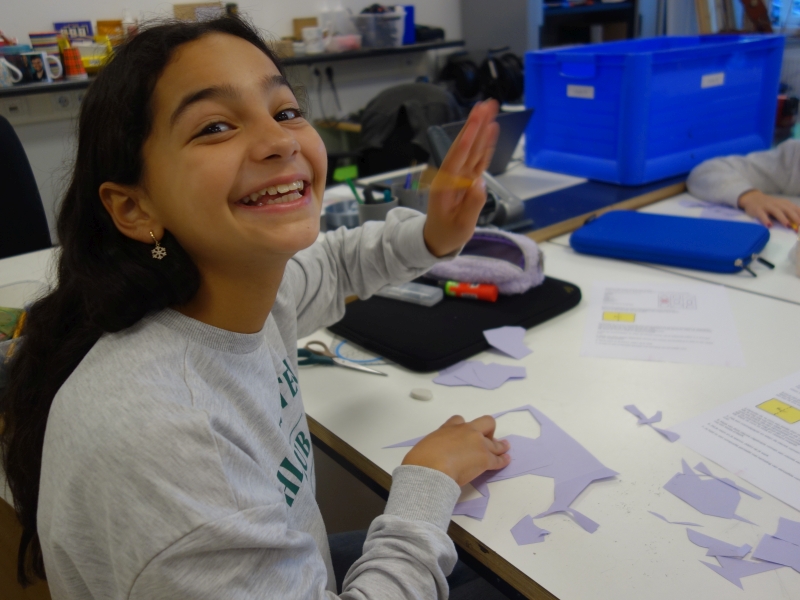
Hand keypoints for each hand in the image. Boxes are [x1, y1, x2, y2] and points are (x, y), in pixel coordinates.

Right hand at [401, 415, 510, 486]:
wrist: (430, 470)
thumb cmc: (421, 460)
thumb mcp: (425, 445)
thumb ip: (434, 445)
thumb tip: (433, 454)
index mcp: (449, 428)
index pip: (459, 420)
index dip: (463, 426)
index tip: (463, 433)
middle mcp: (466, 431)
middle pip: (485, 423)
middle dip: (488, 430)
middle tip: (486, 438)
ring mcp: (478, 444)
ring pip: (495, 442)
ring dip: (500, 445)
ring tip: (505, 447)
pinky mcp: (485, 459)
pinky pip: (497, 459)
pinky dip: (502, 461)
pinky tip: (505, 461)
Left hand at [423, 100, 499, 256]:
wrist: (436, 239)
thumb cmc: (447, 234)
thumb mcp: (460, 225)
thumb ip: (471, 206)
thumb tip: (480, 184)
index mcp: (446, 185)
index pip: (458, 158)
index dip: (468, 140)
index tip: (476, 122)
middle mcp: (451, 176)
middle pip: (465, 147)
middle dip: (475, 125)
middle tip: (485, 105)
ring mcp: (459, 176)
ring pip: (472, 149)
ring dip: (480, 129)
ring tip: (489, 110)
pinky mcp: (467, 179)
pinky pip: (477, 159)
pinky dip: (484, 145)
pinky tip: (491, 131)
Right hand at [738, 190, 799, 229]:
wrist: (752, 198)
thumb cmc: (769, 205)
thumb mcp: (781, 207)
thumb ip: (789, 213)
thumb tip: (798, 223)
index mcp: (785, 204)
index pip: (796, 209)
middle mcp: (777, 204)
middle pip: (788, 210)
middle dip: (795, 218)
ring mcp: (767, 206)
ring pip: (776, 212)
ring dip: (783, 219)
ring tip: (788, 226)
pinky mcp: (758, 209)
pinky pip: (762, 215)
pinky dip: (766, 220)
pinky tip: (769, 226)